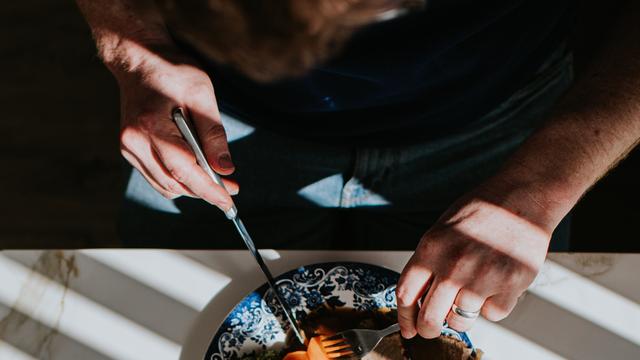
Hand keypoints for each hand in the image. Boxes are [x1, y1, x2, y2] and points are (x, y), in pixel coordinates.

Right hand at [114, 45, 237, 210]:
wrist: (138, 59)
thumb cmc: (171, 71)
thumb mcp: (201, 95)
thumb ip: (213, 134)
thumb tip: (225, 169)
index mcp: (151, 126)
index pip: (184, 171)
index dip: (209, 190)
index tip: (229, 201)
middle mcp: (134, 142)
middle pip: (174, 183)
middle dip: (204, 191)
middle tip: (231, 188)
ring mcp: (129, 148)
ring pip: (164, 185)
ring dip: (191, 188)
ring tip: (217, 180)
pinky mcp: (129, 150)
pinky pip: (156, 176)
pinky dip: (178, 180)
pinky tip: (196, 172)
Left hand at [396, 180, 556, 338]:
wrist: (522, 197)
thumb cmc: (482, 211)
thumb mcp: (441, 230)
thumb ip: (429, 263)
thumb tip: (418, 298)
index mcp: (431, 248)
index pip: (406, 294)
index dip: (404, 317)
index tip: (407, 328)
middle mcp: (453, 265)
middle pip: (429, 318)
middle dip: (428, 329)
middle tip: (431, 328)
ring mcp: (482, 277)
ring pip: (460, 321)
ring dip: (462, 315)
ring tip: (472, 292)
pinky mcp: (510, 286)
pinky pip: (492, 315)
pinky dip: (492, 305)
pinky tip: (496, 283)